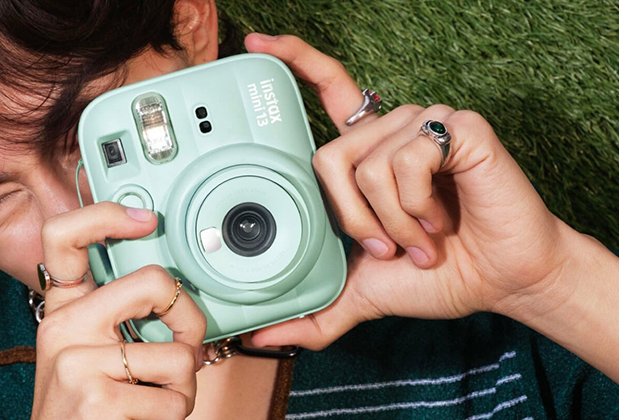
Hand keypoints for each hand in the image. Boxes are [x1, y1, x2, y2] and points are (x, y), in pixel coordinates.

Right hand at [31, 202, 206, 418]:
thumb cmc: (84, 408)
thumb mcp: (87, 352)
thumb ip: (117, 318)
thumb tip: (176, 293)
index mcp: (64, 309)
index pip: (62, 237)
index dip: (105, 215)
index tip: (146, 220)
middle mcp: (64, 327)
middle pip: (153, 282)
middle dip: (190, 318)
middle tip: (185, 345)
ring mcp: (77, 363)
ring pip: (178, 356)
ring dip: (183, 386)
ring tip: (154, 399)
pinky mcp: (96, 400)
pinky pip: (175, 399)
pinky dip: (174, 415)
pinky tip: (144, 418)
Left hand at [245, 34, 569, 350]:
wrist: (498, 282)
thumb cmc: (436, 275)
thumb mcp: (361, 293)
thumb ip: (313, 313)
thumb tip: (263, 338)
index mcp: (367, 153)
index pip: (326, 89)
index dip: (292, 58)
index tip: (255, 41)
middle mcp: (390, 131)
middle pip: (329, 155)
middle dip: (352, 220)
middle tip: (387, 248)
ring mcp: (423, 124)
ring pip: (367, 166)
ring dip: (391, 222)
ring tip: (422, 238)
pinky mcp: (457, 127)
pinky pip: (407, 161)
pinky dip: (418, 207)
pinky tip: (441, 219)